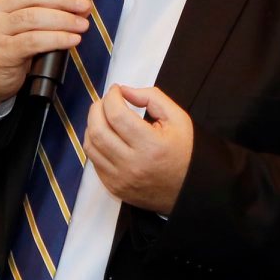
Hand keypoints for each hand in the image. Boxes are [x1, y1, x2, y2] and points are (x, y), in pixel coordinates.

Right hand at [0, 0, 91, 112]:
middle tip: (84, 6)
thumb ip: (42, 9)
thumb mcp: (20, 23)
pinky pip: (32, 41)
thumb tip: (78, 4)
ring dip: (63, 19)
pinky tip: (71, 40)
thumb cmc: (8, 48)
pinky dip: (56, 39)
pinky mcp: (2, 52)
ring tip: (81, 25)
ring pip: (33, 17)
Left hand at [85, 84, 191, 214]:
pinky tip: (106, 136)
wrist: (189, 189)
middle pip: (98, 130)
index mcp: (151, 146)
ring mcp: (120, 179)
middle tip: (106, 101)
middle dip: (97, 108)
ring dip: (92, 125)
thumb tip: (124, 92)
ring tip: (103, 117)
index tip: (116, 90)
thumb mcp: (177, 118)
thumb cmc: (184, 151)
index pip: (117, 115)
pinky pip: (94, 162)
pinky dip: (95, 144)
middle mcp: (132, 165)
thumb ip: (152, 97)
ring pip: (91, 146)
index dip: (112, 97)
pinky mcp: (114, 188)